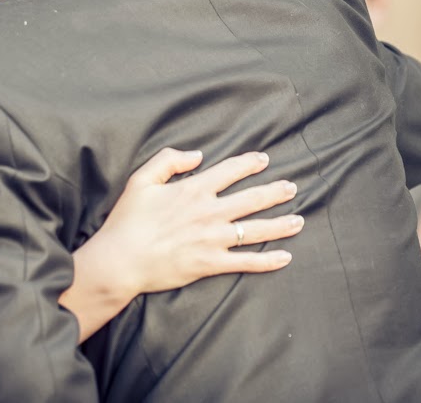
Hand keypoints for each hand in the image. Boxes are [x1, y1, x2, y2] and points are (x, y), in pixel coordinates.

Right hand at [77, 147, 301, 300]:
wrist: (120, 260)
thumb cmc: (127, 220)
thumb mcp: (142, 179)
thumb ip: (168, 160)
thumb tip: (196, 155)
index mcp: (193, 190)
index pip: (230, 171)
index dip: (249, 163)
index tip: (264, 159)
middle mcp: (209, 212)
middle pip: (252, 199)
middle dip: (275, 192)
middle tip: (292, 187)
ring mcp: (213, 239)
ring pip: (256, 230)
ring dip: (281, 224)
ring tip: (300, 221)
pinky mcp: (211, 263)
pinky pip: (246, 262)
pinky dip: (268, 261)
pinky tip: (285, 258)